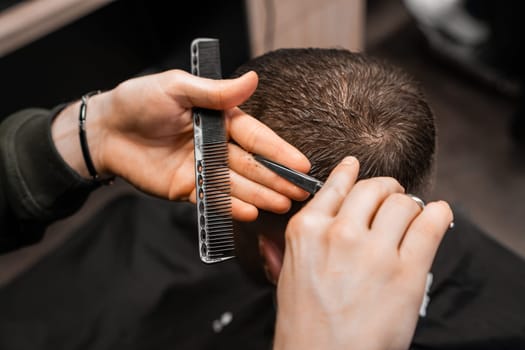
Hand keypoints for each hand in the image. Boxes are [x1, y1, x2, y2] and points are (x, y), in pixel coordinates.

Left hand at [52, 70, 309, 220]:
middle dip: (276, 177)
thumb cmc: (139, 102)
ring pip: (237, 184)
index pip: (255, 137)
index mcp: (219, 120)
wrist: (105, 131)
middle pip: (252, 164)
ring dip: (260, 194)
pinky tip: (251, 212)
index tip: (301, 163)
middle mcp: (216, 146)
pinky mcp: (187, 188)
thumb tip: (252, 78)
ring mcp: (202, 169)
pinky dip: (231, 206)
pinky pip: (212, 198)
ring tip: (283, 204)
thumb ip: (215, 92)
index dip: (278, 150)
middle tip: (300, 191)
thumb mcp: (178, 88)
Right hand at [273, 157, 452, 349]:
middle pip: (373, 188)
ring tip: (412, 217)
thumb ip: (285, 248)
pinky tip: (436, 215)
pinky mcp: (406, 271)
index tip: (355, 166)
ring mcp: (373, 251)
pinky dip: (437, 213)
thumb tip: (278, 233)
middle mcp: (338, 233)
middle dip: (385, 189)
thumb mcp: (286, 278)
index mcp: (306, 231)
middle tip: (392, 198)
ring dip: (410, 206)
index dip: (349, 173)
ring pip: (402, 202)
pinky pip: (430, 223)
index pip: (334, 186)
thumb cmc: (305, 325)